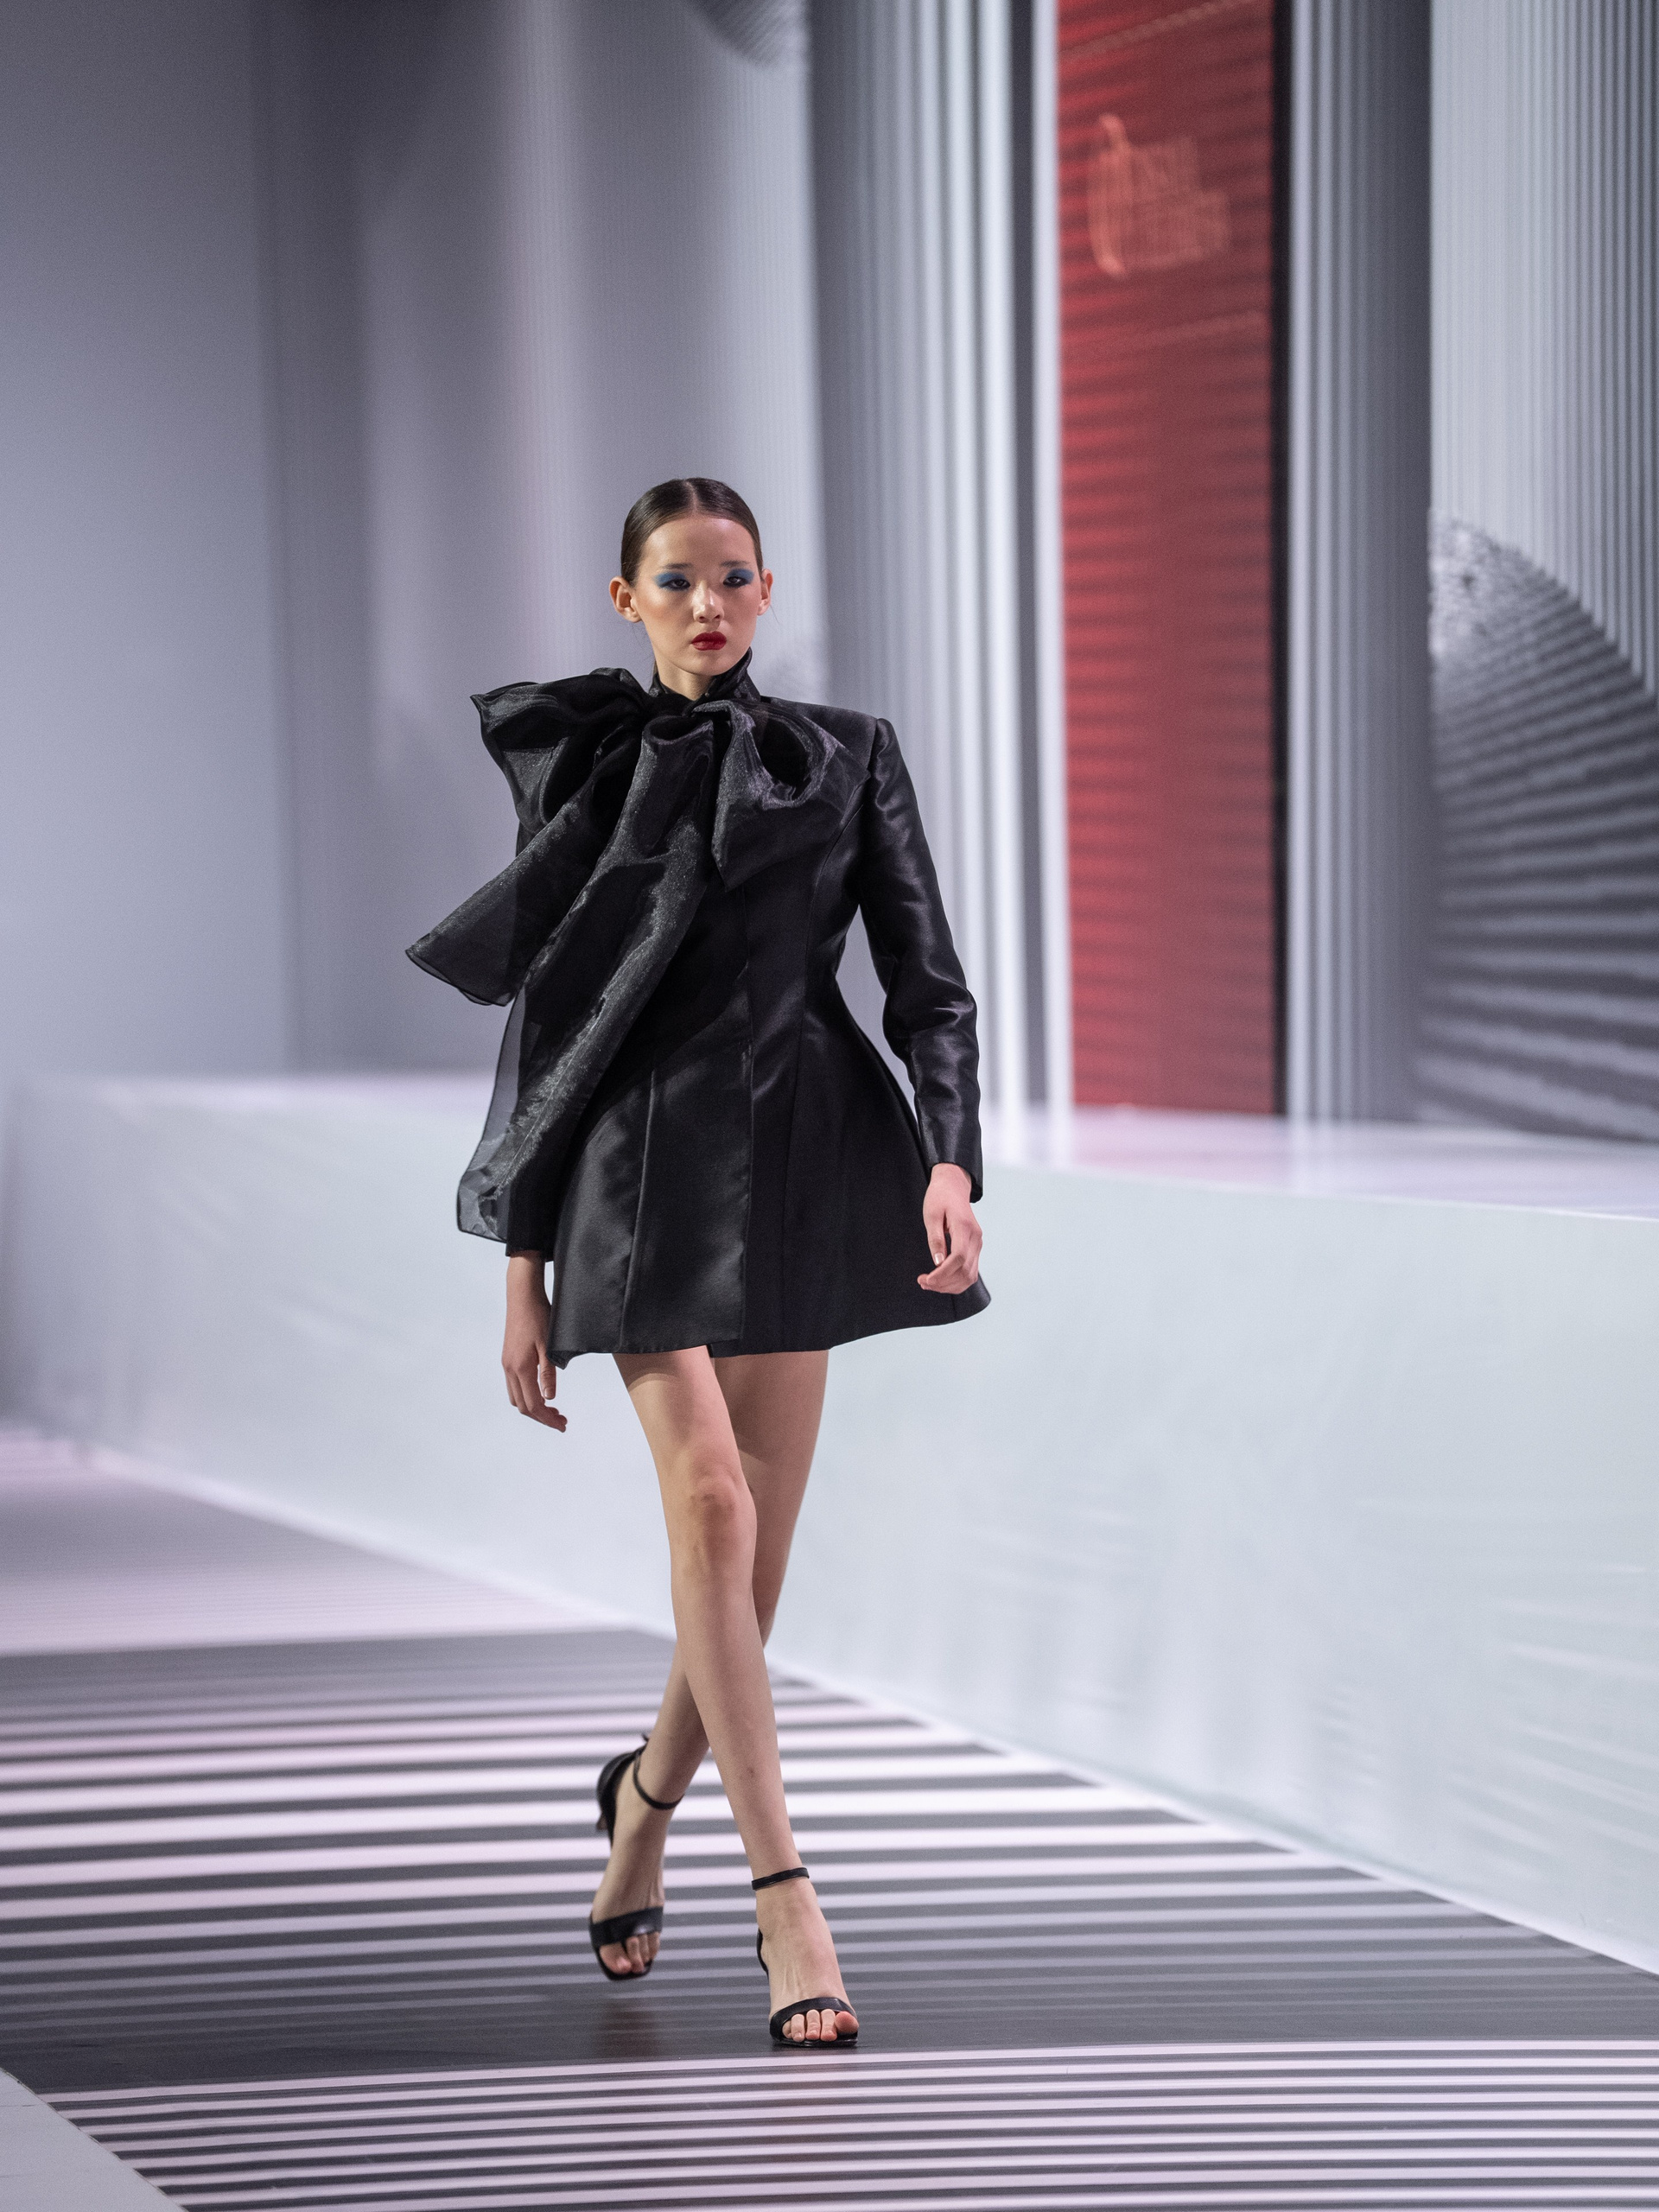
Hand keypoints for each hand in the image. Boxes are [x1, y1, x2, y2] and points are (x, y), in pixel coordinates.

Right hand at [503, 1253, 566, 1431]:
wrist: (522, 1295)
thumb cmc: (539, 1317)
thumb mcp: (549, 1346)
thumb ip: (548, 1374)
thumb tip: (549, 1399)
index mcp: (520, 1368)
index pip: (533, 1405)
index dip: (548, 1419)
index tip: (563, 1425)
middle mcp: (509, 1369)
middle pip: (523, 1406)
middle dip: (542, 1417)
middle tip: (562, 1420)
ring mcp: (506, 1363)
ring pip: (516, 1397)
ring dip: (533, 1407)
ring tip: (553, 1409)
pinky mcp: (507, 1358)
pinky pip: (513, 1386)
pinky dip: (526, 1395)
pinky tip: (540, 1392)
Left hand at [917, 1162, 981, 1292]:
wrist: (953, 1186)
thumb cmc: (940, 1198)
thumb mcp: (931, 1215)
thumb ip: (935, 1239)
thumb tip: (937, 1262)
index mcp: (965, 1228)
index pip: (958, 1258)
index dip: (942, 1273)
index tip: (926, 1279)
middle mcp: (976, 1238)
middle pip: (965, 1271)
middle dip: (944, 1283)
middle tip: (923, 1282)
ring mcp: (978, 1244)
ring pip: (970, 1275)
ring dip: (950, 1285)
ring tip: (930, 1283)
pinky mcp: (975, 1247)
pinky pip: (970, 1271)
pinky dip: (957, 1280)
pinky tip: (942, 1280)